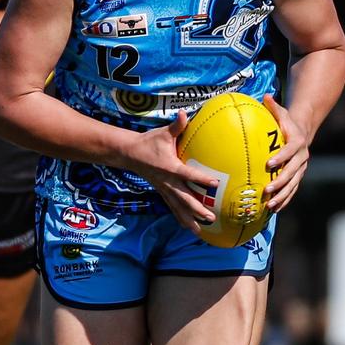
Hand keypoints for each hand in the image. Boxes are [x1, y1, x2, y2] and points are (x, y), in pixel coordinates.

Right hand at [127, 111, 217, 234]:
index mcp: (170, 167)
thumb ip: (177, 126)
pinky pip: (172, 208)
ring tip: (201, 231)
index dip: (201, 179)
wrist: (129, 154)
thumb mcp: (163, 133)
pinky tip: (189, 228)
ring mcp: (164, 189)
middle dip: (197, 209)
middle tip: (211, 216)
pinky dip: (181, 218)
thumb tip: (184, 113)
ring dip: (189, 219)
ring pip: (178, 208)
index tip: (214, 183)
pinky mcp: (162, 193)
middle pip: (184, 198)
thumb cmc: (149, 142)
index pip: (188, 174)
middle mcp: (167, 182)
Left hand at [263, 94, 309, 211]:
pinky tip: (274, 210)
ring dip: (282, 196)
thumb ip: (274, 107)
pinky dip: (285, 200)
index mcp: (297, 143)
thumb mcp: (282, 113)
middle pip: (292, 172)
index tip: (269, 164)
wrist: (304, 131)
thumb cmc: (287, 122)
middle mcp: (301, 158)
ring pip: (293, 185)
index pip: (288, 151)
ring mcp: (301, 169)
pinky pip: (292, 190)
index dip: (280, 157)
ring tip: (270, 205)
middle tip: (266, 190)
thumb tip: (265, 96)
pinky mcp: (298, 176)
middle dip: (280, 182)